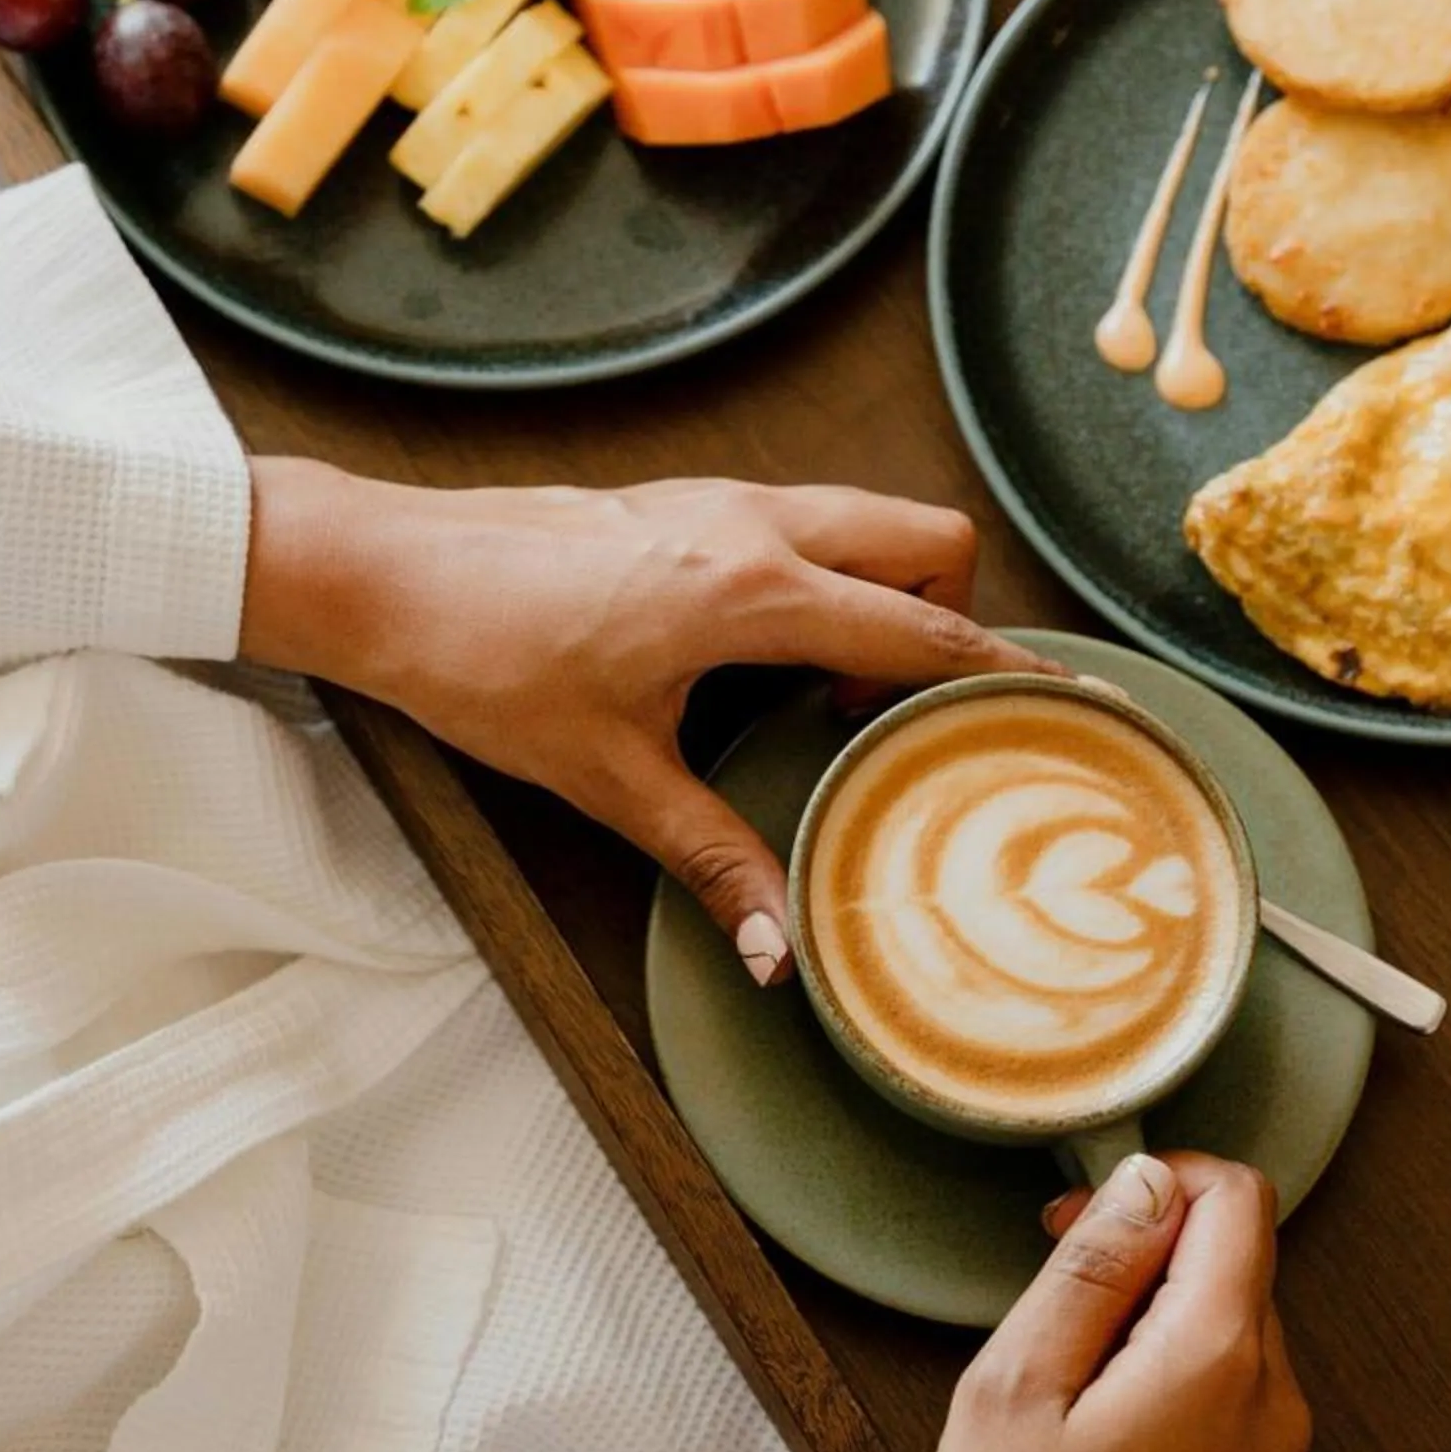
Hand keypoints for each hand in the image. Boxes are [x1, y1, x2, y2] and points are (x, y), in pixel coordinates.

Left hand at [238, 459, 1054, 977]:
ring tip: (834, 696)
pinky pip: (806, 522)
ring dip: (884, 591)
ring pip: (866, 518)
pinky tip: (769, 658)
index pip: (923, 625)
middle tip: (912, 710)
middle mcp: (756, 526)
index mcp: (753, 591)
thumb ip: (713, 858)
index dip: (1003, 670)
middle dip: (952, 612)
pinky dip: (827, 576)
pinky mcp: (685, 501)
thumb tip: (781, 951)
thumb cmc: (484, 660)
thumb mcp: (608, 775)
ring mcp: (721, 500)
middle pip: (926, 537)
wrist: (383, 575)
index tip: (1067, 707)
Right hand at [887, 1151, 1310, 1451]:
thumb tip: (1140, 1186)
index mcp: (1218, 1361)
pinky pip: (1221, 1396)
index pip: (1240, 1201)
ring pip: (1229, 1328)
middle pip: (1237, 1262)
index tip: (1083, 1213)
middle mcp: (1269, 1406)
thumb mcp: (1013, 1391)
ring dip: (1150, 1315)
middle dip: (1148, 1246)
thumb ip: (1088, 1273)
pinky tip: (1086, 1430)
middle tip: (1050, 1284)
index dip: (1160, 1179)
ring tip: (1057, 1371)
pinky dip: (1160, 1376)